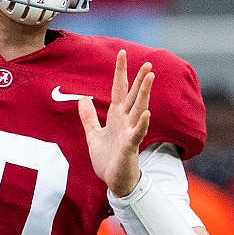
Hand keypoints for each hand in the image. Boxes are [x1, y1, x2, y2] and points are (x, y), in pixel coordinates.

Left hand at [78, 50, 152, 196]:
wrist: (113, 181)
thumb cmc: (107, 159)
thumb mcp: (93, 135)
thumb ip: (89, 117)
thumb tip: (82, 99)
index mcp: (116, 116)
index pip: (119, 89)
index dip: (120, 72)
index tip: (121, 53)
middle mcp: (125, 121)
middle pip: (134, 96)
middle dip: (140, 79)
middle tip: (148, 62)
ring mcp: (129, 132)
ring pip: (139, 109)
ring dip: (145, 93)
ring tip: (150, 77)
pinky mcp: (130, 146)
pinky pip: (137, 133)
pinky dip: (142, 123)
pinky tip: (147, 112)